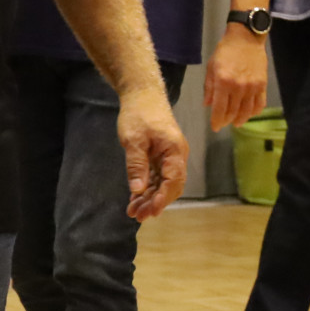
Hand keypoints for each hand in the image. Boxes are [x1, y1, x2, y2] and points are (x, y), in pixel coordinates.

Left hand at [117, 91, 188, 218]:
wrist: (142, 95)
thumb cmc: (139, 113)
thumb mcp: (133, 139)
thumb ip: (136, 164)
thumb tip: (138, 189)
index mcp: (175, 151)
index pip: (173, 180)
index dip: (163, 198)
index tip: (152, 212)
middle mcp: (176, 156)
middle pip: (170, 186)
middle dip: (155, 202)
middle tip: (138, 216)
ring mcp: (169, 157)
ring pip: (162, 183)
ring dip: (149, 198)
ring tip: (133, 211)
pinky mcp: (160, 156)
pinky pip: (156, 176)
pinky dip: (146, 188)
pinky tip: (135, 198)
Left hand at [204, 26, 268, 130]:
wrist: (246, 39)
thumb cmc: (224, 51)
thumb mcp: (211, 68)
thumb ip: (209, 88)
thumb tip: (207, 105)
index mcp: (223, 83)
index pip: (219, 109)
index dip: (217, 121)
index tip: (215, 128)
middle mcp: (238, 88)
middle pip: (233, 112)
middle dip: (227, 121)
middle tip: (223, 124)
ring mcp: (252, 87)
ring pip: (247, 111)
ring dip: (241, 119)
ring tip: (236, 123)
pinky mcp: (262, 85)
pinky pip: (260, 104)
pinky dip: (254, 112)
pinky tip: (249, 114)